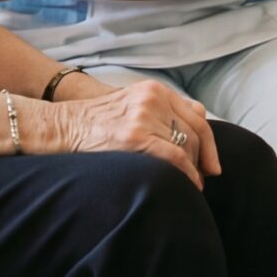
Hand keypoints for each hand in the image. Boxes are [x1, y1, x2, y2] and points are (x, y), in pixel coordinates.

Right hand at [39, 77, 222, 191]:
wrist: (64, 126)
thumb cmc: (98, 122)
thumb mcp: (133, 104)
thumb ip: (162, 111)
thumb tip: (198, 129)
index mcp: (155, 90)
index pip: (197, 114)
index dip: (209, 142)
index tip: (212, 163)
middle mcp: (153, 98)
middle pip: (196, 130)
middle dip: (204, 157)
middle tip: (205, 177)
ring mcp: (145, 116)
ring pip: (186, 145)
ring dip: (194, 169)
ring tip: (192, 184)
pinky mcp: (136, 136)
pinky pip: (175, 158)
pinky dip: (187, 174)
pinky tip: (188, 185)